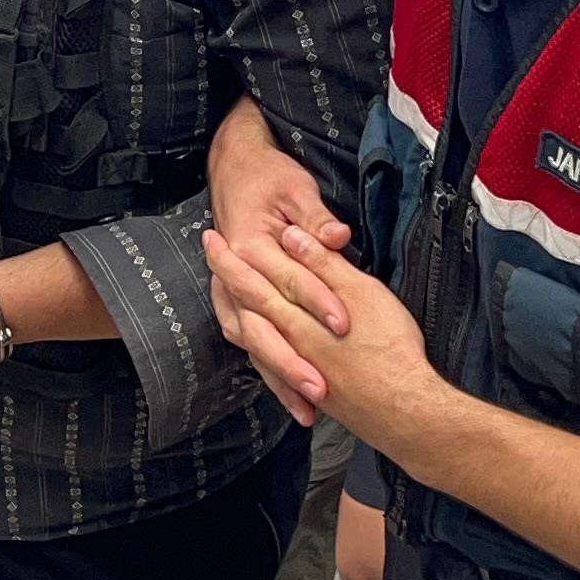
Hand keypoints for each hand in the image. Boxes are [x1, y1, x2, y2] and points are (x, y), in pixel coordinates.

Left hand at [204, 223, 447, 445]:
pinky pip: (270, 367)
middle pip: (245, 307)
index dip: (229, 259)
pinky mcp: (307, 391)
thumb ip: (323, 265)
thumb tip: (290, 238)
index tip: (211, 241)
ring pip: (253, 340)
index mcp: (298, 314)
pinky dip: (258, 350)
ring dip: (238, 315)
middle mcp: (288, 342)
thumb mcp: (361, 291)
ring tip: (225, 298)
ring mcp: (295, 370)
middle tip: (210, 258)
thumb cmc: (391, 347)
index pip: (252, 280)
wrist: (406, 412)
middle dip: (225, 281)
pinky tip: (261, 348)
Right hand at [206, 105, 352, 418]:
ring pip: (256, 345)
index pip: (288, 280)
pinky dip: (274, 376)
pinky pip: (256, 348)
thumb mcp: (293, 188)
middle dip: (292, 362)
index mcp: (249, 246)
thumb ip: (314, 218)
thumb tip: (336, 235)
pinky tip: (298, 403)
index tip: (344, 325)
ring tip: (308, 409)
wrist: (235, 170)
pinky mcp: (245, 307)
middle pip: (263, 327)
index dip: (317, 303)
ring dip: (280, 379)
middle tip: (322, 389)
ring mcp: (236, 296)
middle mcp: (237, 277)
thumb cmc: (267, 179)